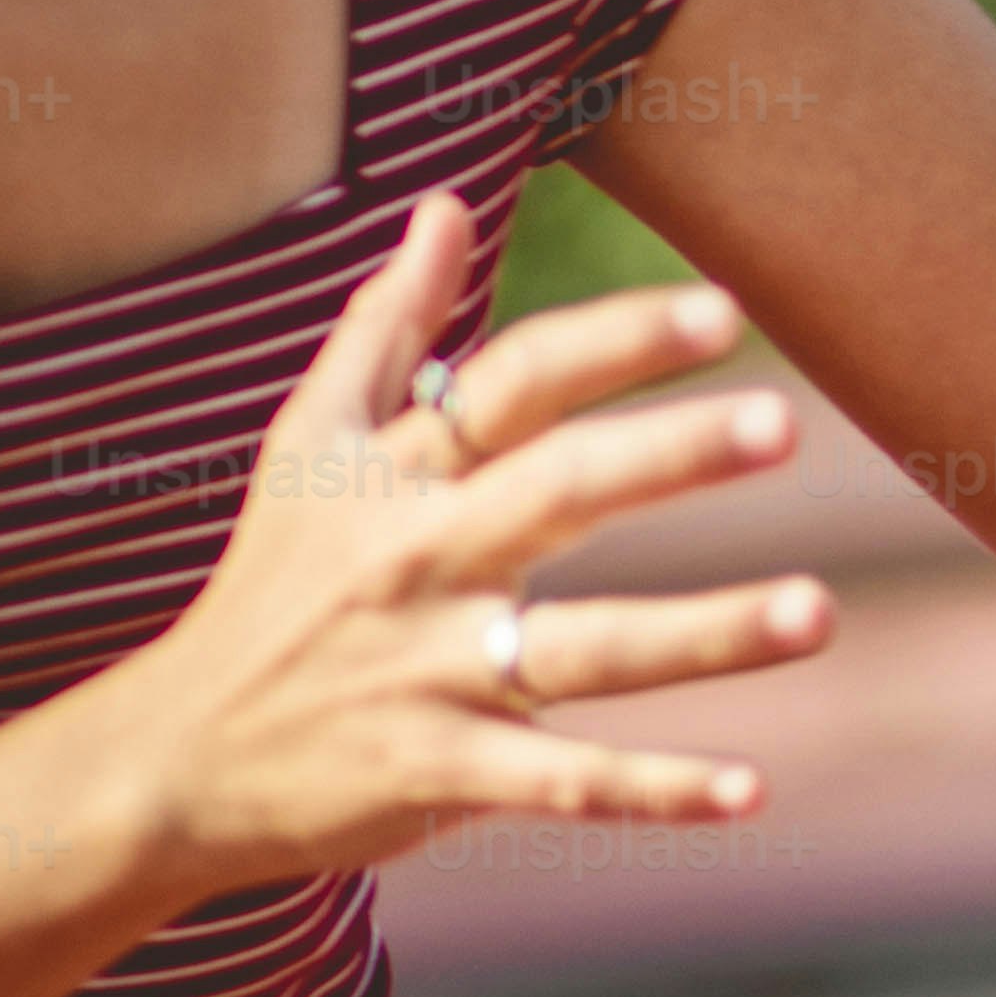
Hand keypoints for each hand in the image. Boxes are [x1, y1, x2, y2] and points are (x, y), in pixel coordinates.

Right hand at [91, 191, 832, 898]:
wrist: (175, 758)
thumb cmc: (272, 583)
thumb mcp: (310, 445)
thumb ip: (386, 324)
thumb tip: (446, 204)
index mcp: (404, 474)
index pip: (519, 384)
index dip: (617, 341)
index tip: (725, 310)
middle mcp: (423, 561)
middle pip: (559, 492)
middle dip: (669, 454)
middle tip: (784, 420)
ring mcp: (434, 671)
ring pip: (583, 647)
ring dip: (705, 634)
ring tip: (820, 611)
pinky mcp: (441, 772)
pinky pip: (563, 781)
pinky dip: (655, 792)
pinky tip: (750, 790)